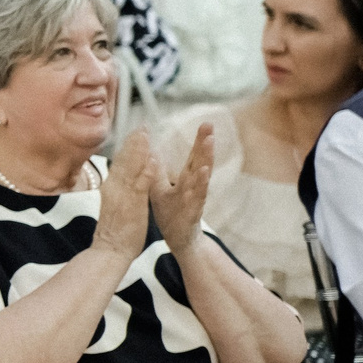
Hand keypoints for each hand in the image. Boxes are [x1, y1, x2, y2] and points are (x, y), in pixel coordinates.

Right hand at [90, 129, 154, 263]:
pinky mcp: (132, 205)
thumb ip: (117, 192)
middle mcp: (115, 189)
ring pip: (131, 168)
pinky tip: (153, 160)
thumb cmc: (114, 233)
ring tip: (147, 134)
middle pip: (124, 160)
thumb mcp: (114, 207)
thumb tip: (119, 182)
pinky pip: (140, 186)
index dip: (129, 147)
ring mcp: (123, 196)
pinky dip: (146, 172)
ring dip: (139, 150)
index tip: (136, 133)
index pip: (121, 163)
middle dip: (134, 143)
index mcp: (113, 189)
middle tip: (143, 125)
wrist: (108, 251)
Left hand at [149, 122, 213, 256]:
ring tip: (209, 143)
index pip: (193, 156)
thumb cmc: (171, 213)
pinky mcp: (192, 212)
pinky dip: (200, 185)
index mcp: (185, 180)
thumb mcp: (161, 189)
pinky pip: (197, 197)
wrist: (178, 240)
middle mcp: (193, 186)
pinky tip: (203, 174)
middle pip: (200, 161)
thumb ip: (159, 171)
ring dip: (205, 159)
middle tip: (209, 125)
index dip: (199, 140)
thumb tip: (152, 151)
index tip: (206, 122)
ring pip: (201, 177)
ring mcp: (194, 198)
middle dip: (205, 143)